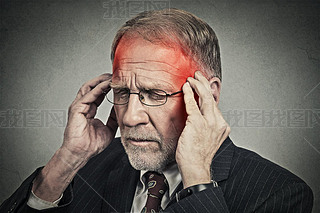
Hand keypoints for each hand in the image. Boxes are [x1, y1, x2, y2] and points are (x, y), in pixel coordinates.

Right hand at [32, 74, 117, 201]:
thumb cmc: (91, 145)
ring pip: (89, 87)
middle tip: (115, 75)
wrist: (81, 154)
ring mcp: (78, 107)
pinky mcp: (76, 109)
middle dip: (103, 80)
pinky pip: (88, 95)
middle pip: (92, 87)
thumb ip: (114, 118)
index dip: (107, 87)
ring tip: (111, 76)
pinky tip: (106, 85)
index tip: (117, 83)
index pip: (98, 94)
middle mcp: (83, 106)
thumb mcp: (109, 129)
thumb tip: (121, 109)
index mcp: (89, 110)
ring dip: (100, 81)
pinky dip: (98, 88)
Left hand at [176, 71, 229, 187]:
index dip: (208, 92)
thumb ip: (204, 124)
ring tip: (192, 78)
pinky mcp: (197, 124)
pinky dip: (189, 94)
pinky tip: (186, 87)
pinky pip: (193, 104)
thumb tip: (195, 112)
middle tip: (198, 75)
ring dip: (198, 85)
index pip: (214, 104)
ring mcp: (209, 123)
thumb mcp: (205, 138)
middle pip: (212, 98)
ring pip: (205, 98)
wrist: (195, 168)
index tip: (202, 85)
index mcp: (221, 126)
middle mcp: (218, 123)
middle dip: (204, 84)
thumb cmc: (197, 156)